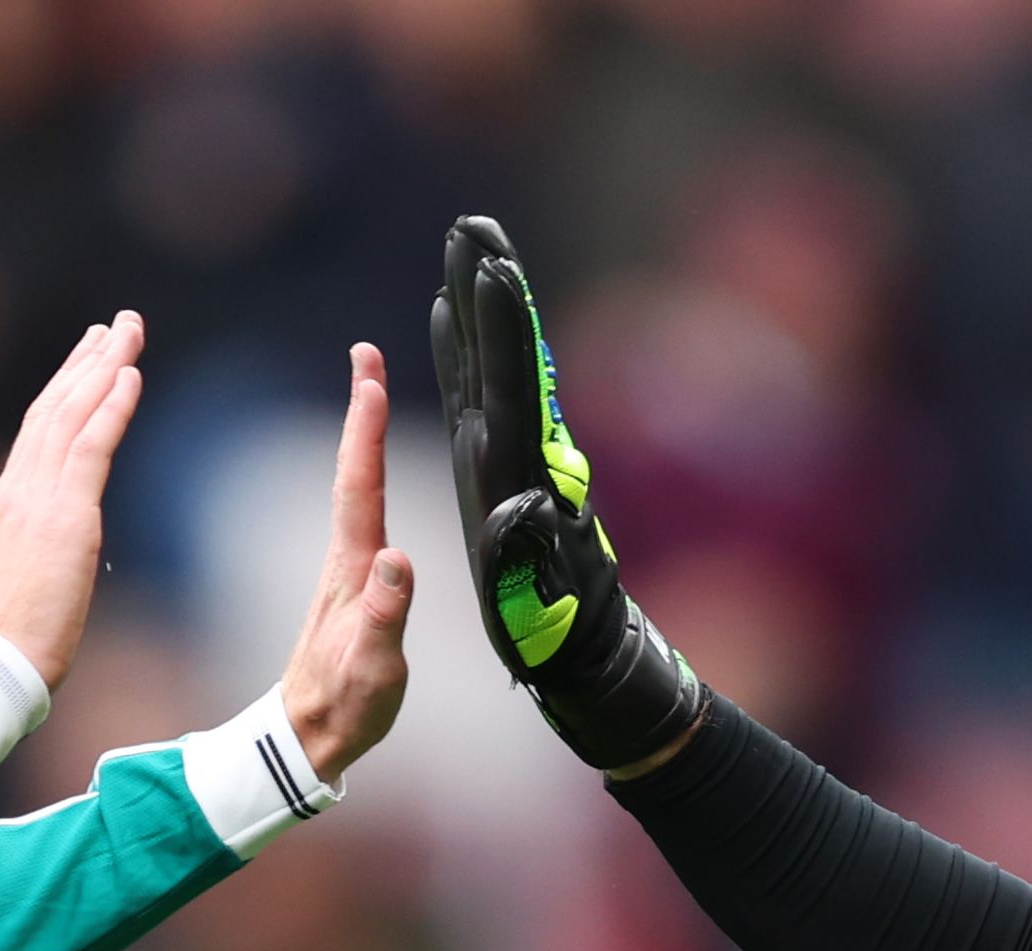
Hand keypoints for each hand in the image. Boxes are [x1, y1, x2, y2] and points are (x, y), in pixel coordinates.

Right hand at [0, 312, 146, 688]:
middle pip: (56, 407)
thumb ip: (43, 548)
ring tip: (130, 333)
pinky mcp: (63, 519)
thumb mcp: (27, 578)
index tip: (91, 353)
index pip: (39, 428)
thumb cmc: (13, 640)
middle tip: (119, 324)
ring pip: (72, 416)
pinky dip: (110, 409)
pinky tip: (129, 378)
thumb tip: (62, 550)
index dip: (67, 385)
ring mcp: (36, 500)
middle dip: (89, 360)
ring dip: (105, 369)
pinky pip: (89, 449)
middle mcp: (18, 489)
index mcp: (9, 502)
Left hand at [280, 345, 415, 783]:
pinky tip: (368, 470)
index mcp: (354, 571)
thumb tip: (397, 558)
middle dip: (362, 412)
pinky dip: (365, 478)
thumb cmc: (343, 710)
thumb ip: (383, 617)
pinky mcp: (356, 590)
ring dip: (362, 438)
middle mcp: (350, 561)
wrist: (305, 741)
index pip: (359, 485)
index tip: (368, 373)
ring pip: (355, 490)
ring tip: (369, 391)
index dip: (364, 427)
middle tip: (366, 357)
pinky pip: (362, 516)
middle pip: (355, 473)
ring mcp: (352, 574)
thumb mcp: (372, 670)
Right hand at [430, 215, 705, 771]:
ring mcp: (508, 452)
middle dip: (487, 289)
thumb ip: (524, 548)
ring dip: (477, 305)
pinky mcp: (498, 464)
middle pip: (502, 353)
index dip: (500, 324)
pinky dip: (464, 347)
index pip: (509, 381)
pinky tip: (450, 320)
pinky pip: (478, 387)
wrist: (581, 645)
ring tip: (464, 250)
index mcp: (519, 469)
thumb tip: (525, 503)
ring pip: (491, 362)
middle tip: (473, 224)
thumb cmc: (551, 629)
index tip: (493, 264)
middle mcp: (516, 449)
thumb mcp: (532, 596)